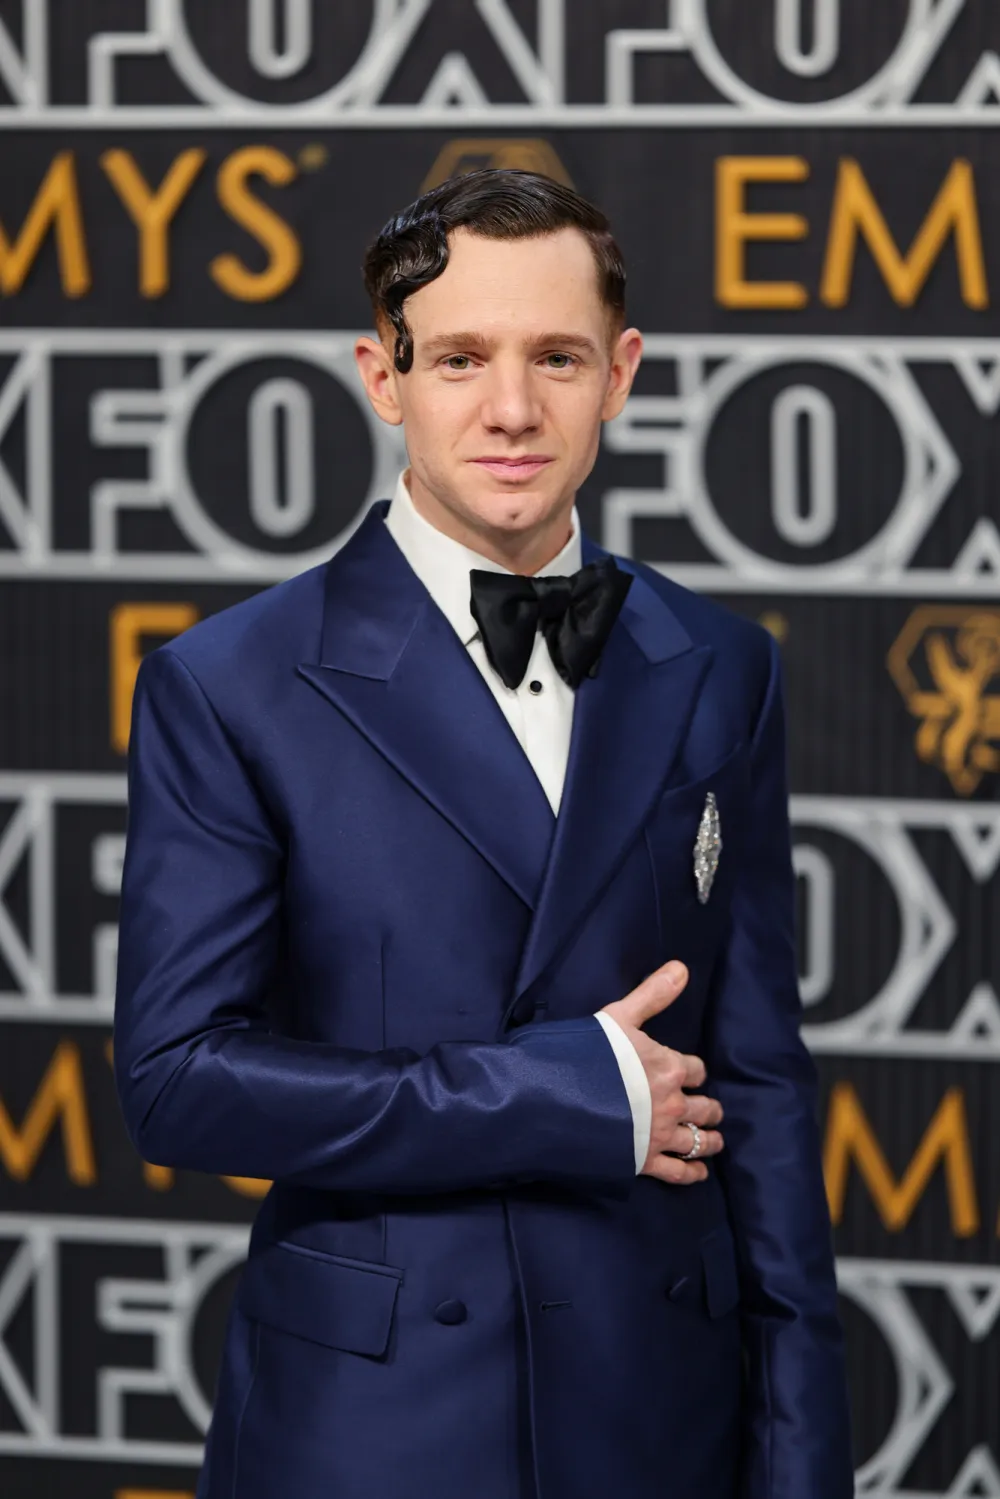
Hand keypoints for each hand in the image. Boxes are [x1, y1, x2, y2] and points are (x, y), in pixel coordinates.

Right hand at [600, 960, 723, 1183]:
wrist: (556, 1098)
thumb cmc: (586, 1054)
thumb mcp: (619, 1016)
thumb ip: (652, 994)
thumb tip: (683, 968)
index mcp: (667, 1067)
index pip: (695, 1070)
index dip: (693, 1071)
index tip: (690, 1073)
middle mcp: (671, 1103)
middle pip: (704, 1107)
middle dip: (709, 1108)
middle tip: (711, 1109)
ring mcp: (659, 1135)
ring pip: (698, 1140)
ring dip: (709, 1139)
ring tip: (716, 1140)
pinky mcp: (644, 1161)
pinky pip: (677, 1172)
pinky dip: (692, 1173)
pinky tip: (698, 1173)